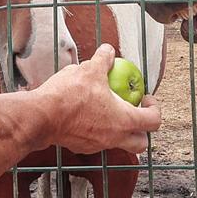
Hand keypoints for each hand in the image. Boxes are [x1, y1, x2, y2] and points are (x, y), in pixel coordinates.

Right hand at [36, 43, 161, 153]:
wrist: (42, 116)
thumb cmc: (69, 95)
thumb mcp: (89, 70)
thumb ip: (103, 60)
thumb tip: (108, 51)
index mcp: (124, 120)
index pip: (153, 121)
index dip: (154, 108)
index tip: (145, 98)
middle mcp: (114, 137)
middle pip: (140, 143)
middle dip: (142, 129)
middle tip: (134, 112)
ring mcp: (98, 145)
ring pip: (118, 143)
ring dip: (119, 130)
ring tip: (108, 110)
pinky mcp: (81, 146)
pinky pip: (97, 141)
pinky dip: (98, 131)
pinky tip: (87, 115)